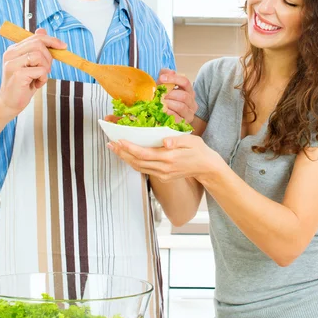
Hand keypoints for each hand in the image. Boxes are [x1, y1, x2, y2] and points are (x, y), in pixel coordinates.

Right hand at [0, 28, 66, 116]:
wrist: (9, 102)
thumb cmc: (23, 84)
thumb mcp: (32, 64)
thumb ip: (36, 49)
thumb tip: (42, 30)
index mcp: (14, 49)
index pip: (36, 37)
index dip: (52, 40)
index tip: (63, 46)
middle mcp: (11, 54)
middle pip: (39, 44)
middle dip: (49, 57)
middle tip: (46, 70)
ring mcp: (12, 63)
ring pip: (40, 56)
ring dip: (46, 69)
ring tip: (39, 77)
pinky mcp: (17, 74)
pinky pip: (40, 70)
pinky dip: (43, 78)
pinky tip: (36, 84)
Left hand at [107, 134, 221, 181]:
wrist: (207, 168)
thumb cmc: (199, 151)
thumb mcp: (191, 141)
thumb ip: (178, 140)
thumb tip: (165, 140)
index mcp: (169, 158)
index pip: (144, 153)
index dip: (130, 148)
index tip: (119, 140)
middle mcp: (164, 168)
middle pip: (137, 162)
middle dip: (122, 153)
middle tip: (110, 144)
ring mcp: (163, 174)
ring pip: (139, 167)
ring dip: (125, 159)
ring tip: (115, 149)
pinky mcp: (163, 177)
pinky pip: (145, 170)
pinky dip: (134, 163)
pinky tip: (128, 156)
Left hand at [157, 70, 197, 123]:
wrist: (160, 117)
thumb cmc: (164, 100)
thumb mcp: (163, 86)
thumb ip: (165, 76)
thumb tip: (170, 71)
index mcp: (189, 91)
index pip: (185, 82)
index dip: (174, 79)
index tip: (161, 78)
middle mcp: (192, 102)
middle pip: (184, 96)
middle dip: (170, 94)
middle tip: (159, 95)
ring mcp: (189, 114)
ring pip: (181, 107)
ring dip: (168, 104)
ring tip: (159, 103)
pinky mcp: (184, 123)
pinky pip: (177, 118)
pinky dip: (168, 113)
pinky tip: (162, 111)